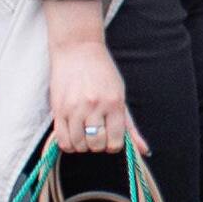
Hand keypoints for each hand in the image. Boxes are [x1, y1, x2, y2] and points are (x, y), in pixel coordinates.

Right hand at [45, 13, 135, 157]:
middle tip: (97, 134)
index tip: (111, 138)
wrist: (78, 51)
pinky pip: (62, 140)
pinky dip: (68, 144)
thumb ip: (130, 125)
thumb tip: (143, 150)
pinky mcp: (58, 110)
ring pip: (78, 145)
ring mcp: (75, 109)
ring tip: (85, 134)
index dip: (114, 145)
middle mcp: (95, 106)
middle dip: (98, 145)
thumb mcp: (121, 95)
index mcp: (114, 102)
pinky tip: (73, 136)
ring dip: (82, 145)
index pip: (116, 141)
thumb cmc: (103, 74)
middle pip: (96, 145)